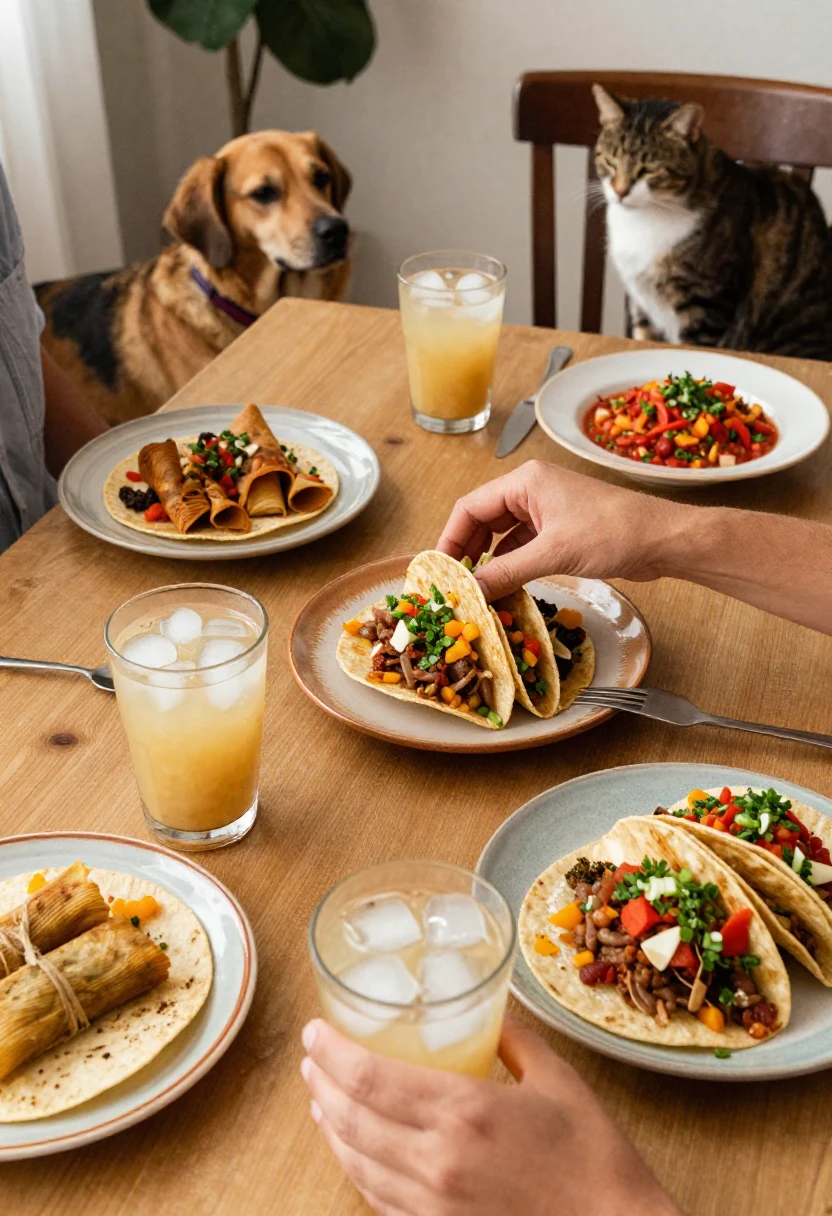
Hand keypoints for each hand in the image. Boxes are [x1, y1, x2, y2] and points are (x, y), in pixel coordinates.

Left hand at [301, 1017, 679, 1215]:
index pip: (370, 1078)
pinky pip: (378, 1200)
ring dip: (330, 1127)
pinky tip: (355, 1151)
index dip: (332, 1052)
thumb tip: (490, 1008)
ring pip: (356, 1163)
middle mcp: (437, 1161)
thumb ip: (513, 1038)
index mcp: (464, 1112)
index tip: (315, 1032)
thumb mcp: (557, 1080)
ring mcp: (434, 1205)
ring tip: (320, 1098)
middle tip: (311, 1059)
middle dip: (320, 1084)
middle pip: (351, 1119)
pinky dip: (356, 1169)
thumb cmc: (595, 1158)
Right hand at [436, 460, 684, 601]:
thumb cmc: (615, 532)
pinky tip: (503, 586)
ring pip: (502, 535)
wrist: (663, 539)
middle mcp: (532, 490)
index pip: (470, 507)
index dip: (450, 539)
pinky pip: (522, 546)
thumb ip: (507, 572)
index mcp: (526, 481)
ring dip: (488, 561)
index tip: (440, 571)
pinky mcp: (561, 530)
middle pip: (482, 520)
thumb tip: (470, 592)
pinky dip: (510, 565)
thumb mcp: (553, 554)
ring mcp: (547, 510)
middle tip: (454, 584)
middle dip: (466, 552)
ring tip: (475, 590)